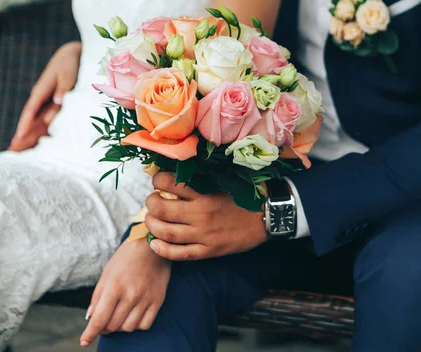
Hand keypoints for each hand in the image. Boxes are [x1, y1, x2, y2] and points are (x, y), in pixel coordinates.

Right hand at [9, 41, 81, 150]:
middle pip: (28, 119)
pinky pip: (43, 121)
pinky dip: (37, 132)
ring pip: (34, 122)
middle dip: (20, 134)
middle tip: (11, 151)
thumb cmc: (70, 64)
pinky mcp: (51, 105)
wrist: (71, 56)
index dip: (26, 123)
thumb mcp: (67, 74)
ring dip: (27, 136)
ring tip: (17, 152)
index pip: (31, 110)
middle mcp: (40, 98)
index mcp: (41, 90)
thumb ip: (63, 89)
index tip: (20, 136)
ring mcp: (44, 103)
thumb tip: (56, 102)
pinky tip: (33, 143)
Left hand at [80, 238, 171, 346]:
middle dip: (104, 327)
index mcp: (114, 287)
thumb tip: (90, 316)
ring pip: (128, 328)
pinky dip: (136, 324)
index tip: (84, 341)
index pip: (99, 319)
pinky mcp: (157, 300)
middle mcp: (130, 295)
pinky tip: (133, 315)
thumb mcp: (107, 272)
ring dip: (120, 326)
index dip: (90, 333)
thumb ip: (98, 296)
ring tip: (119, 316)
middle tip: (103, 321)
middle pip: (113, 326)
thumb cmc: (126, 257)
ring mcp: (145, 299)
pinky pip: (145, 324)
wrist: (152, 246)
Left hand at [144, 172, 267, 260]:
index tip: (158, 181)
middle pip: (161, 210)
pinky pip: (179, 254)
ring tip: (152, 219)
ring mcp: (204, 235)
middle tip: (152, 200)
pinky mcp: (209, 251)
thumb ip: (204, 175)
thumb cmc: (248, 193)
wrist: (270, 215)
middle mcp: (202, 214)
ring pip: (166, 233)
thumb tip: (179, 166)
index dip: (157, 181)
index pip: (170, 183)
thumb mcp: (226, 178)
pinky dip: (162, 250)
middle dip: (150, 203)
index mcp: (206, 193)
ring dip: (152, 225)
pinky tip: (155, 243)